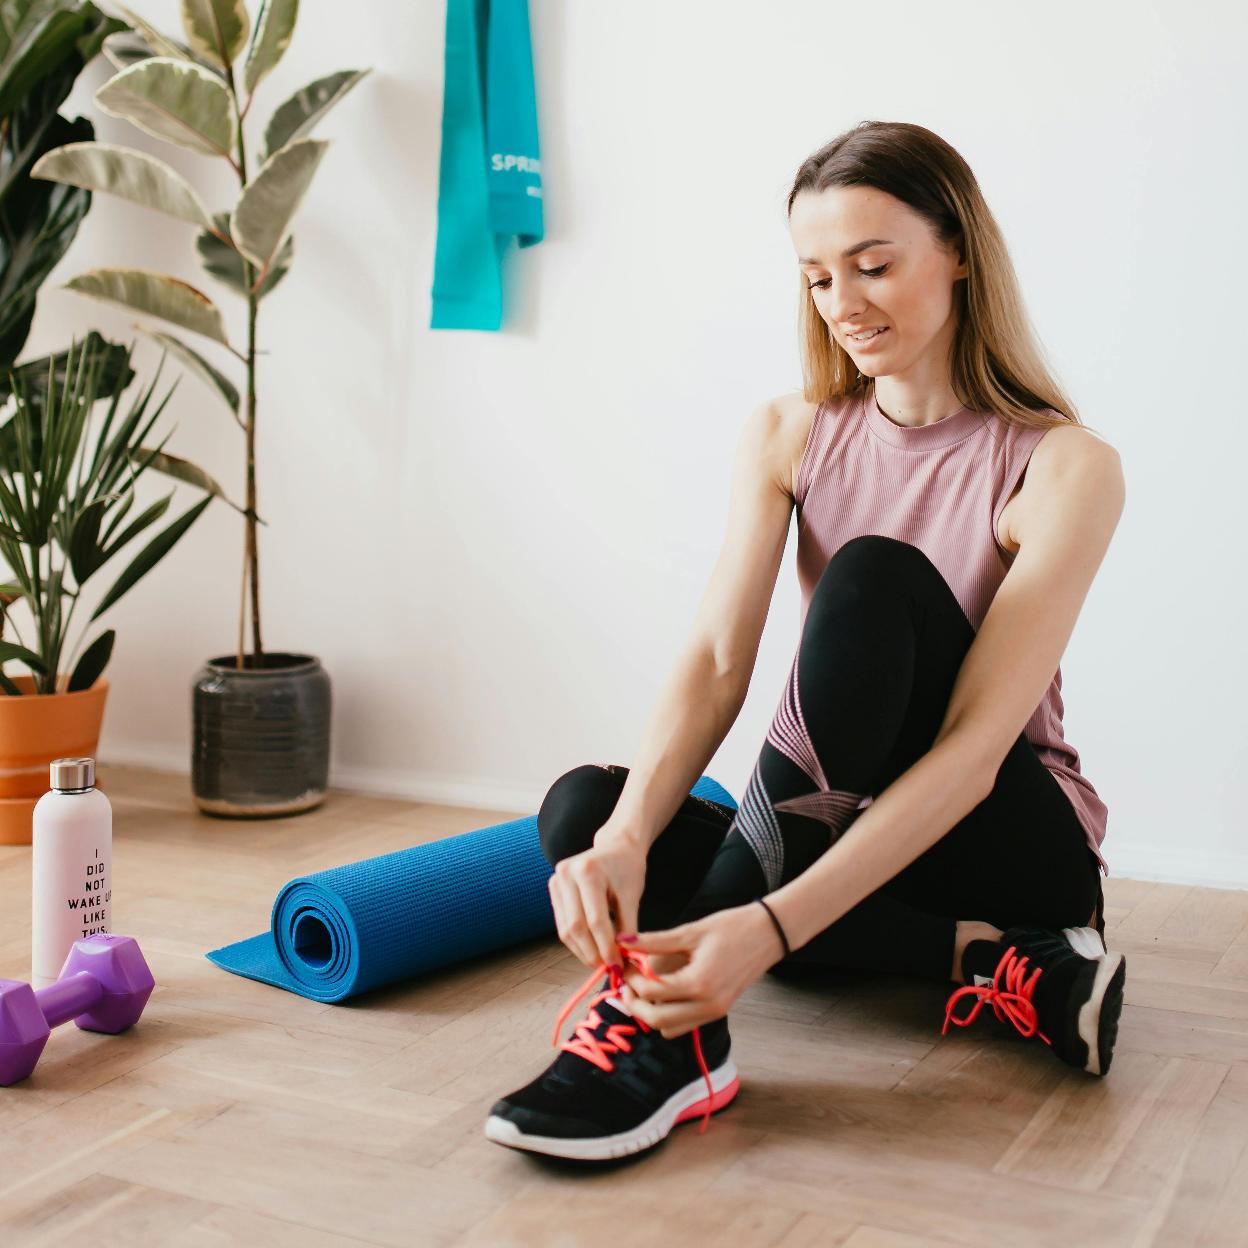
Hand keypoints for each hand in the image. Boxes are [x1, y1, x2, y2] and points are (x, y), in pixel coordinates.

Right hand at [548, 831, 646, 968]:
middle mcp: (567, 874)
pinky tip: (591, 950)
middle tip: (609, 968)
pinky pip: (562, 923)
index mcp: (588, 871)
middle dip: (593, 953)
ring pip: (566, 929)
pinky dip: (576, 941)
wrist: (616, 846)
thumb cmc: (628, 869)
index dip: (606, 947)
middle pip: (576, 926)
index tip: (618, 965)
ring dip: (583, 951)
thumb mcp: (633, 897)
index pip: (596, 920)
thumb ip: (628, 929)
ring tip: (601, 962)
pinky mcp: (553, 888)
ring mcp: (556, 880)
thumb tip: (623, 962)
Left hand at [617, 902, 786, 1037]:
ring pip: (669, 1029)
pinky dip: (668, 1015)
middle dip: (635, 1003)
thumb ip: (654, 941)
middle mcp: (707, 1005)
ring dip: (650, 1013)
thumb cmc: (731, 928)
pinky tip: (663, 991)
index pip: (651, 992)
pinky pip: (684, 1025)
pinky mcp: (718, 1011)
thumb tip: (623, 941)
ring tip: (643, 986)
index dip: (631, 979)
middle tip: (627, 982)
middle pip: (656, 1020)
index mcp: (699, 983)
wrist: (768, 934)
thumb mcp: (690, 931)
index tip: (625, 963)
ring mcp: (714, 1012)